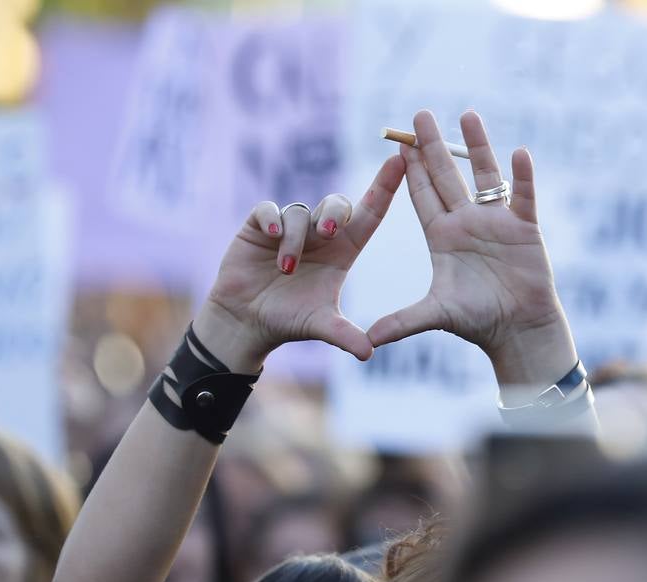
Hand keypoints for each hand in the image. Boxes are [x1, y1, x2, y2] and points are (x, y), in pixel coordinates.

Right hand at [196, 156, 405, 371]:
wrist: (247, 322)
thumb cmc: (289, 320)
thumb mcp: (320, 326)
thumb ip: (344, 335)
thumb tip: (368, 353)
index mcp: (344, 251)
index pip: (370, 214)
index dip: (384, 188)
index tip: (399, 162)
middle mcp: (320, 234)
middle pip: (338, 204)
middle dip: (335, 212)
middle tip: (328, 233)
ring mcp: (290, 227)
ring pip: (300, 212)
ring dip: (296, 238)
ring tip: (286, 269)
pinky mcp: (260, 226)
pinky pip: (269, 209)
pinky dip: (272, 220)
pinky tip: (271, 236)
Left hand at [367, 110, 577, 388]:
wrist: (517, 329)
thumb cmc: (478, 321)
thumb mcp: (436, 315)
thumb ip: (402, 322)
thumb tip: (369, 340)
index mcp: (442, 236)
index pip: (422, 195)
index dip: (410, 169)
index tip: (398, 142)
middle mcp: (467, 222)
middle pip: (447, 176)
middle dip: (433, 146)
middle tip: (419, 115)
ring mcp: (496, 221)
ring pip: (484, 175)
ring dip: (476, 146)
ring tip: (466, 114)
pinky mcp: (524, 227)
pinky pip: (522, 195)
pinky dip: (521, 176)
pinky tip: (518, 153)